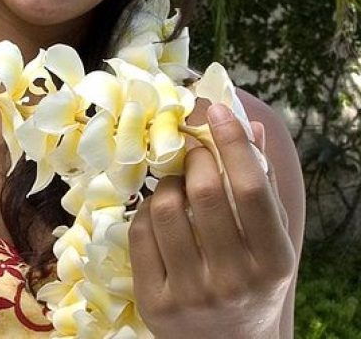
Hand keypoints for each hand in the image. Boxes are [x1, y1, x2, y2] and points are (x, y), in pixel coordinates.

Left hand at [129, 104, 295, 338]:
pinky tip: (159, 210)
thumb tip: (248, 124)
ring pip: (165, 208)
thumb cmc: (253, 282)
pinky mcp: (154, 301)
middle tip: (192, 148)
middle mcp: (234, 280)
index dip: (232, 142)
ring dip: (167, 181)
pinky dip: (147, 209)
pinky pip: (140, 232)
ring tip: (176, 182)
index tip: (217, 111)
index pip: (252, 189)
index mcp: (273, 262)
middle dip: (195, 157)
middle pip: (205, 194)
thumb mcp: (270, 240)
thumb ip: (262, 185)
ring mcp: (191, 294)